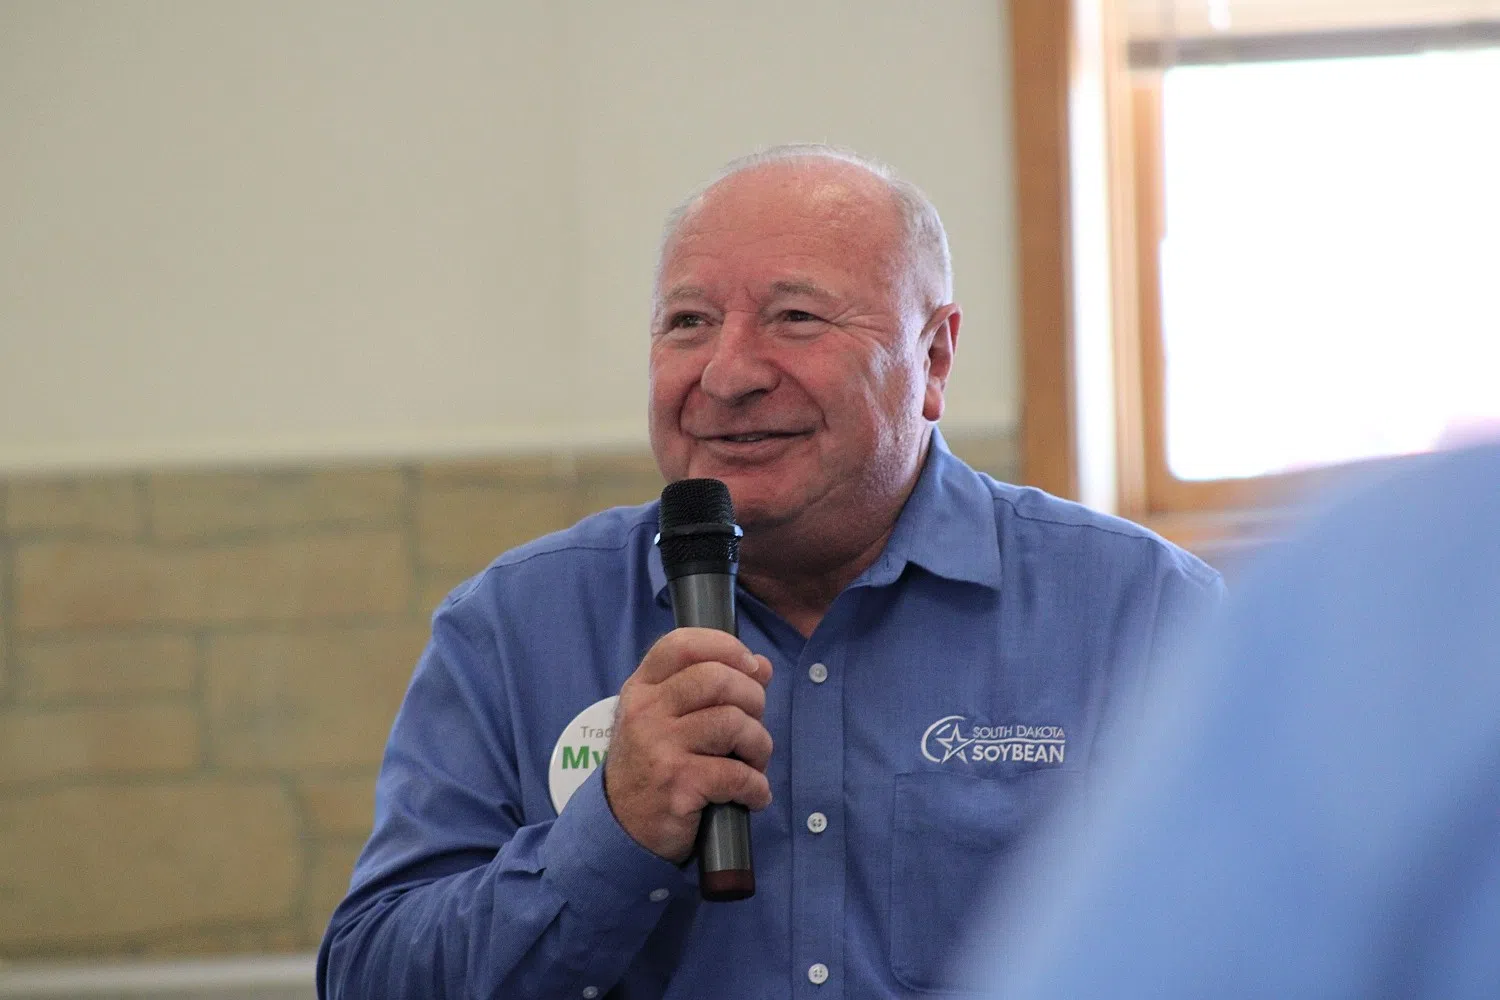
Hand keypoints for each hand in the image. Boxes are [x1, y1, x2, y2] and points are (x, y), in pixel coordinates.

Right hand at [604, 627, 773, 863]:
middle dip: (753, 700)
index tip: (751, 667)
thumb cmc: (653, 766)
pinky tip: (752, 795)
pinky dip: (756, 787)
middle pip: (717, 679)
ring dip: (758, 746)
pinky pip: (737, 774)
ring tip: (753, 763)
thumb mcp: (666, 719)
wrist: (621, 828)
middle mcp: (646, 712)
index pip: (683, 644)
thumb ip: (709, 688)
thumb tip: (761, 666)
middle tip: (752, 726)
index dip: (727, 647)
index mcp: (642, 688)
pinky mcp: (678, 784)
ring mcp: (660, 747)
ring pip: (734, 723)